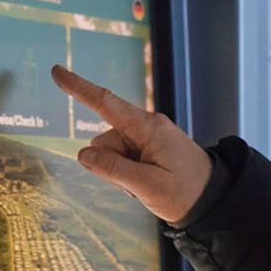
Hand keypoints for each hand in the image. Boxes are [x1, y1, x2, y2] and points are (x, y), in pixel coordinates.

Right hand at [49, 65, 213, 222]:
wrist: (213, 200)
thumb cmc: (186, 192)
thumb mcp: (147, 186)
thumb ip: (113, 169)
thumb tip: (82, 155)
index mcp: (148, 127)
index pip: (105, 103)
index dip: (78, 88)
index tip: (57, 71)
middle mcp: (145, 126)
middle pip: (104, 141)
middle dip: (109, 164)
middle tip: (138, 185)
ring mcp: (146, 138)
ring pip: (110, 153)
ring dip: (119, 172)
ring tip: (148, 186)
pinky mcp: (147, 148)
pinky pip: (122, 159)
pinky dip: (127, 174)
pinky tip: (146, 184)